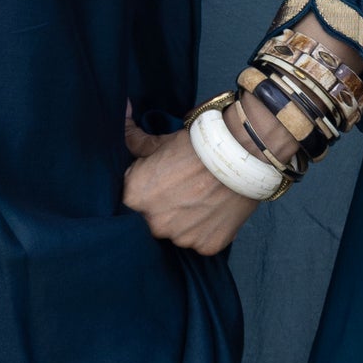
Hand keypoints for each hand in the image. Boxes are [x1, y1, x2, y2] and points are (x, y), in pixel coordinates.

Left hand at [121, 108, 262, 254]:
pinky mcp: (207, 246)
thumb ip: (136, 140)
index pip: (132, 200)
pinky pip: (203, 241)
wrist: (239, 152)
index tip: (162, 181)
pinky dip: (208, 229)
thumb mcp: (161, 141)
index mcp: (135, 198)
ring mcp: (181, 238)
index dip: (148, 189)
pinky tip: (216, 209)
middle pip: (155, 220)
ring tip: (203, 198)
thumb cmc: (196, 145)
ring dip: (187, 221)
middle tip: (184, 189)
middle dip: (166, 207)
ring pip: (180, 233)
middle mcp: (154, 224)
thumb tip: (122, 116)